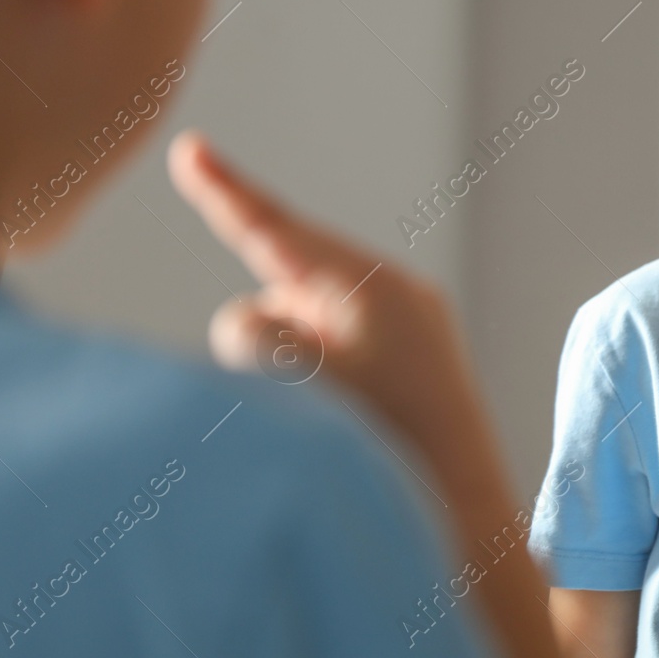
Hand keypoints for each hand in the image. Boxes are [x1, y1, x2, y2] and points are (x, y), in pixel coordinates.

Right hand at [165, 129, 500, 491]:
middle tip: (297, 389)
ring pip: (311, 316)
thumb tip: (243, 320)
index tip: (189, 147)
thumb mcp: (308, 386)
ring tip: (337, 416)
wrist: (468, 510)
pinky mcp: (420, 353)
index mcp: (370, 287)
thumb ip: (258, 337)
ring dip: (296, 352)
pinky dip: (325, 365)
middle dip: (268, 319)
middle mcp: (395, 291)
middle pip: (289, 276)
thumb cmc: (388, 450)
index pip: (276, 229)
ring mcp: (412, 322)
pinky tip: (353, 415)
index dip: (224, 191)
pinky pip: (345, 339)